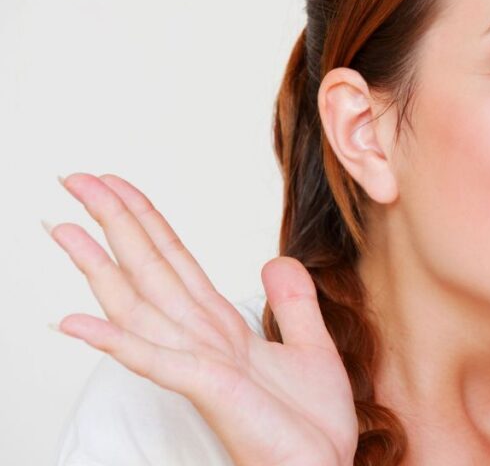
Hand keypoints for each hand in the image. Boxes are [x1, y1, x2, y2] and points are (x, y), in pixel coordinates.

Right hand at [47, 173, 357, 465]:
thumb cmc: (309, 425)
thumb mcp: (311, 347)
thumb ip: (293, 302)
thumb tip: (275, 260)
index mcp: (221, 327)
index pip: (175, 262)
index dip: (145, 220)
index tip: (115, 183)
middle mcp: (201, 340)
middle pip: (148, 269)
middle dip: (113, 222)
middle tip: (74, 178)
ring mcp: (198, 363)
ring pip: (139, 304)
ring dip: (100, 266)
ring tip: (63, 228)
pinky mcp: (206, 388)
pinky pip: (153, 359)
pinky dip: (115, 339)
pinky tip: (75, 321)